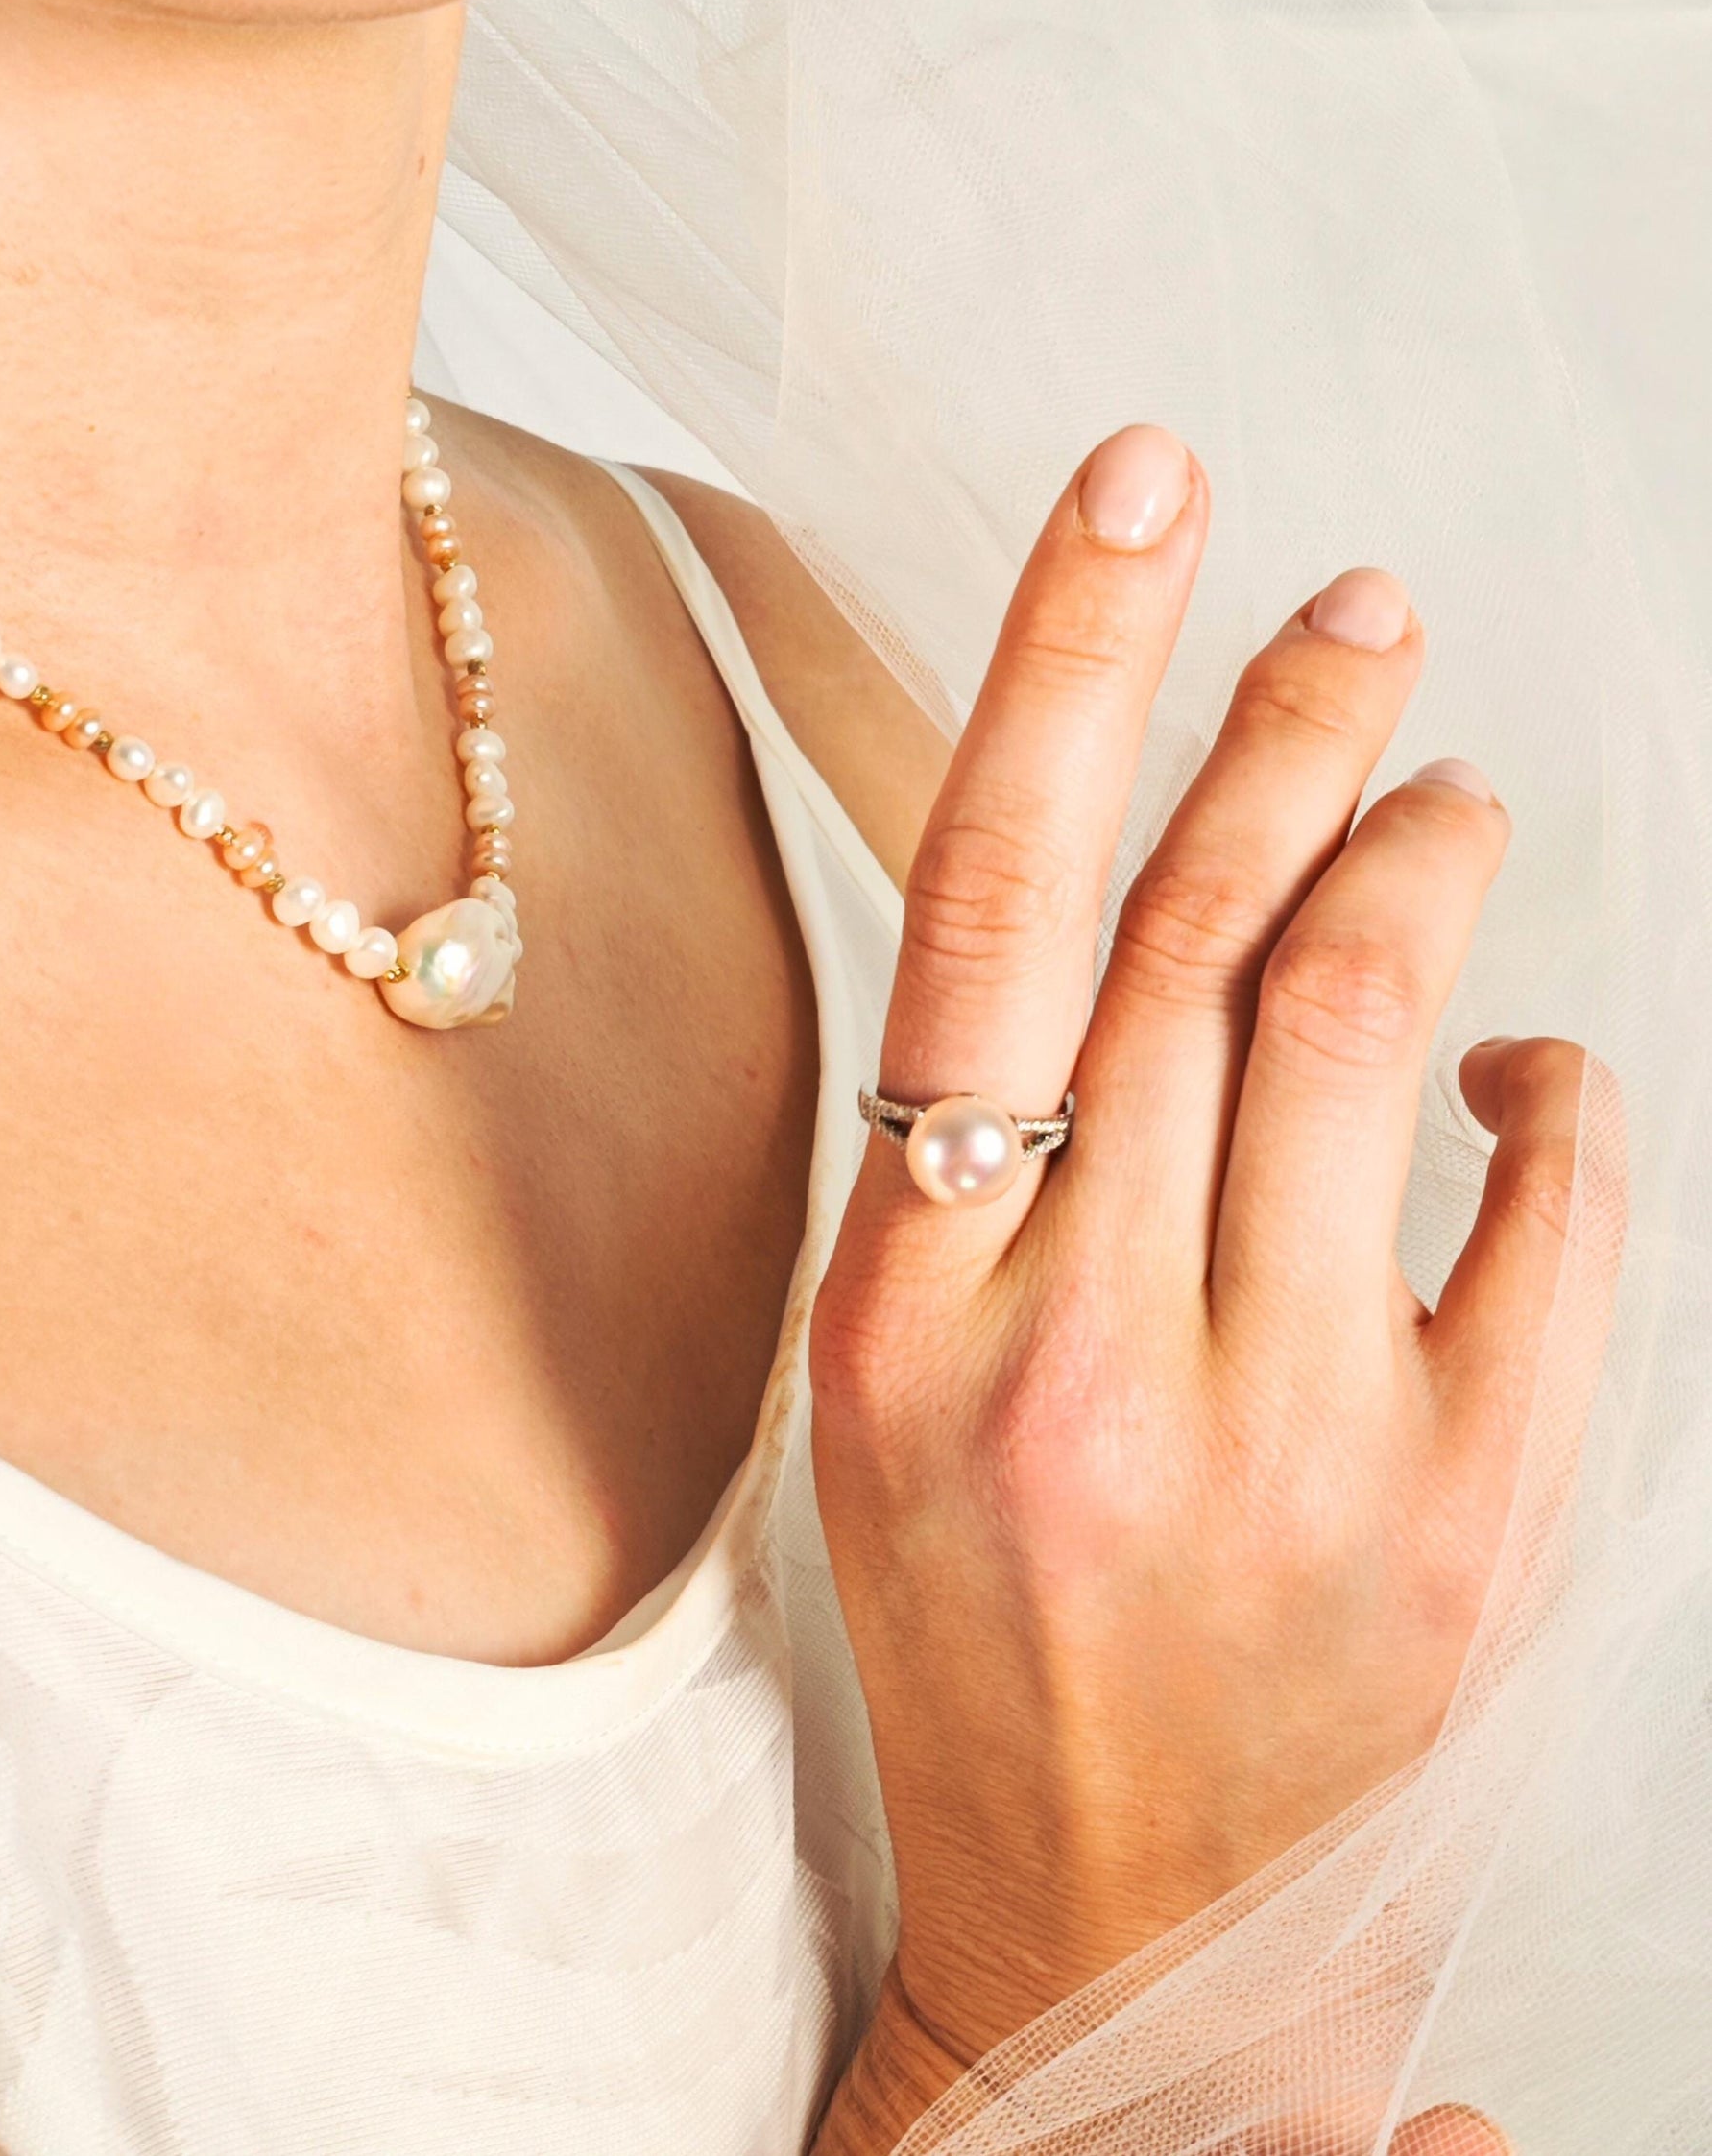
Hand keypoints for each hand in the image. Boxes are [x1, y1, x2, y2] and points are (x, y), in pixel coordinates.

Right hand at [811, 427, 1614, 2138]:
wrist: (1124, 1962)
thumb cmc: (999, 1654)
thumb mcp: (901, 1405)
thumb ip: (987, 1169)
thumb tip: (1147, 914)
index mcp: (910, 1312)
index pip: (990, 909)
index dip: (1071, 664)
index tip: (1147, 493)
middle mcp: (1080, 1356)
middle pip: (1192, 930)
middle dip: (1282, 721)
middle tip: (1352, 607)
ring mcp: (1284, 1442)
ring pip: (1358, 1027)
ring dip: (1414, 859)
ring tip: (1437, 786)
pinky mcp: (1466, 1521)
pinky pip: (1551, 1213)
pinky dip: (1553, 1085)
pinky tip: (1519, 1070)